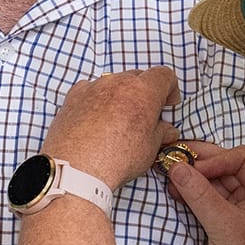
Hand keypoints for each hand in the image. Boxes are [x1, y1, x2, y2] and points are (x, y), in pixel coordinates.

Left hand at [42, 67, 181, 187]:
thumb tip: (166, 131)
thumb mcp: (150, 149)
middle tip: (145, 116)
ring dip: (120, 96)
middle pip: (138, 78)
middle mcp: (118, 82)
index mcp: (143, 91)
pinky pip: (90, 91)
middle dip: (145, 93)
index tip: (168, 103)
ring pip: (114, 83)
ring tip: (119, 121)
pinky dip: (97, 100)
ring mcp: (93, 87)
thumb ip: (160, 133)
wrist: (77, 168)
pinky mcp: (73, 97)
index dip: (170, 89)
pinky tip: (97, 120)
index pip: (164, 75)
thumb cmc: (116, 158)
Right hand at [165, 144, 244, 244]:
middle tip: (174, 155)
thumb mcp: (223, 226)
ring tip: (169, 174)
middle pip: (225, 167)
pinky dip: (188, 191)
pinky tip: (174, 189)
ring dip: (191, 176)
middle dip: (200, 161)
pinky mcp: (219, 222)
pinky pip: (203, 197)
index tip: (194, 167)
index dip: (218, 158)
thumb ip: (200, 195)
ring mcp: (235, 209)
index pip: (243, 160)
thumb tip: (177, 167)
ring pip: (212, 181)